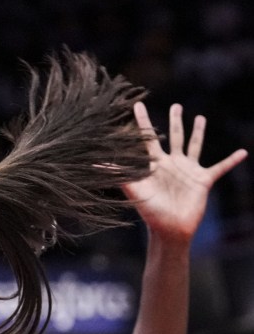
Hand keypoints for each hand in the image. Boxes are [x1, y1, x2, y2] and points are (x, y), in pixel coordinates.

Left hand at [125, 103, 247, 244]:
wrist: (169, 228)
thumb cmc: (149, 211)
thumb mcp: (133, 189)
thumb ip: (117, 174)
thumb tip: (94, 164)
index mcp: (155, 164)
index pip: (147, 138)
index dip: (143, 121)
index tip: (137, 105)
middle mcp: (172, 164)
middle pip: (173, 136)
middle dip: (175, 121)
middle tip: (176, 105)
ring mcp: (188, 171)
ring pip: (194, 146)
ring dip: (198, 132)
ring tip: (200, 117)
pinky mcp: (203, 180)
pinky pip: (220, 168)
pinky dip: (231, 161)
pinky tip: (243, 152)